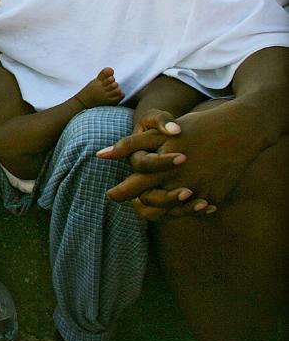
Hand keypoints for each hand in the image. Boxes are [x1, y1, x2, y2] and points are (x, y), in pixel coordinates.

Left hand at [100, 102, 262, 219]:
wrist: (239, 130)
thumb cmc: (194, 127)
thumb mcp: (159, 133)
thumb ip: (128, 146)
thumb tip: (100, 155)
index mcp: (160, 170)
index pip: (130, 190)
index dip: (118, 194)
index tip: (111, 194)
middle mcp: (177, 186)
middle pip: (149, 206)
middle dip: (139, 203)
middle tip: (136, 197)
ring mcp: (198, 194)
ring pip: (172, 213)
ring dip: (163, 207)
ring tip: (158, 197)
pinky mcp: (215, 197)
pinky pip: (195, 211)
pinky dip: (186, 208)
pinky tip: (183, 199)